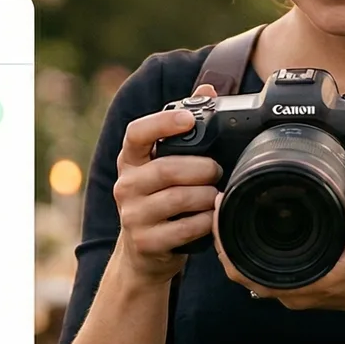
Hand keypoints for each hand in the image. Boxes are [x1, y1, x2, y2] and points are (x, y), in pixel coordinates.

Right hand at [110, 84, 222, 282]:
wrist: (145, 253)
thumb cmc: (162, 200)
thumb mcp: (166, 165)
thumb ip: (184, 129)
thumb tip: (208, 90)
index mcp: (131, 160)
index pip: (137, 133)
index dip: (163, 123)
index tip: (189, 119)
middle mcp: (126, 185)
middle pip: (166, 169)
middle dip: (201, 168)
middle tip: (218, 171)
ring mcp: (132, 216)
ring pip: (178, 199)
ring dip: (206, 196)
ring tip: (217, 195)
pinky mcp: (145, 242)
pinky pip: (184, 229)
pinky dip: (205, 222)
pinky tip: (212, 219)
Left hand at [214, 180, 344, 317]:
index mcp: (307, 281)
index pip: (246, 270)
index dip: (226, 242)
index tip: (222, 210)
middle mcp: (293, 291)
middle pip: (238, 271)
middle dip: (222, 238)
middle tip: (221, 203)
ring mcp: (292, 293)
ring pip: (247, 274)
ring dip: (233, 246)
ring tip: (228, 212)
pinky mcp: (295, 289)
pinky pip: (260, 274)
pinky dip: (247, 254)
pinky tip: (246, 229)